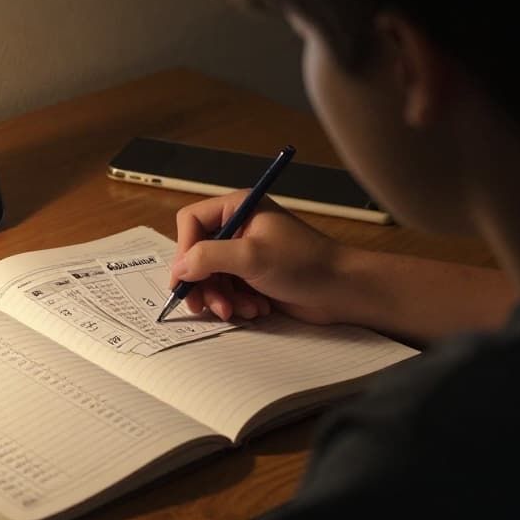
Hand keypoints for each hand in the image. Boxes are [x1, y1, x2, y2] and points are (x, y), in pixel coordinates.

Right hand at [170, 192, 349, 323]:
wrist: (342, 290)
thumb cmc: (304, 264)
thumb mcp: (251, 257)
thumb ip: (208, 257)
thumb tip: (178, 268)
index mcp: (238, 208)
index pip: (191, 222)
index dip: (184, 250)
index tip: (184, 277)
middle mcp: (238, 228)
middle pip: (197, 254)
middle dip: (202, 283)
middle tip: (203, 306)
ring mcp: (245, 254)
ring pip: (210, 278)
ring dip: (222, 298)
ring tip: (241, 310)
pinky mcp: (252, 277)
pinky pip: (227, 291)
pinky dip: (236, 304)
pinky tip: (256, 310)